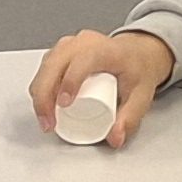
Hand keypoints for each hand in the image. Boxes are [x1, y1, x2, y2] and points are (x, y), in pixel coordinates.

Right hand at [26, 29, 170, 148]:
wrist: (135, 53)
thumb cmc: (137, 69)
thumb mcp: (141, 95)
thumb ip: (130, 118)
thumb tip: (115, 138)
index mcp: (104, 49)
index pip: (81, 61)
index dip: (69, 82)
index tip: (63, 104)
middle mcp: (82, 43)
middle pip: (53, 65)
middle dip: (45, 96)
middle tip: (49, 123)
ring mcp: (67, 46)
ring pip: (44, 68)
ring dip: (39, 95)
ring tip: (47, 120)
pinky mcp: (59, 52)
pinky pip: (43, 69)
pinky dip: (40, 89)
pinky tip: (46, 107)